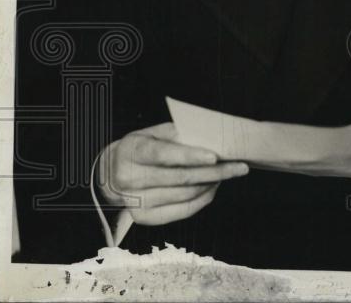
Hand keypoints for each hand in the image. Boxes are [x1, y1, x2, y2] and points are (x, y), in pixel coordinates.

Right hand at [96, 122, 249, 225]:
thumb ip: (179, 134)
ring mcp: (135, 202)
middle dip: (215, 172)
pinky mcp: (144, 218)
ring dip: (212, 184)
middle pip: (180, 178)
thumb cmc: (141, 148)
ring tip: (228, 174)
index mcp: (132, 152)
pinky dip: (203, 199)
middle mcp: (130, 179)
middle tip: (239, 166)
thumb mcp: (154, 133)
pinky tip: (213, 187)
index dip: (190, 156)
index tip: (215, 156)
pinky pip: (182, 211)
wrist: (111, 173)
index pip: (164, 155)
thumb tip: (212, 138)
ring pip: (185, 195)